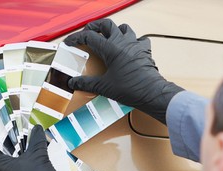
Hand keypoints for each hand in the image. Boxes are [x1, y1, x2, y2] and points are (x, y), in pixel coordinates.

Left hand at [0, 125, 66, 170]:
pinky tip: (33, 156)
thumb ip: (36, 138)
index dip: (6, 134)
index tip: (12, 126)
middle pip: (5, 153)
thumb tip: (37, 128)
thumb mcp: (38, 154)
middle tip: (24, 134)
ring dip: (21, 153)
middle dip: (16, 143)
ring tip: (30, 143)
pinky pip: (16, 169)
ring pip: (11, 161)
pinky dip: (23, 162)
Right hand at [64, 19, 183, 123]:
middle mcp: (123, 42)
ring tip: (108, 37)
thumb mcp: (104, 87)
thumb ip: (87, 83)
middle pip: (106, 24)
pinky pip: (139, 38)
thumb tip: (73, 82)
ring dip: (114, 30)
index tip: (70, 42)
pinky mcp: (145, 51)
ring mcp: (135, 44)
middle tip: (87, 33)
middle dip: (95, 26)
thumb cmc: (130, 89)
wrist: (152, 93)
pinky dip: (133, 40)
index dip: (77, 38)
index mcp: (111, 48)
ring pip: (123, 28)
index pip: (89, 37)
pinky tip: (129, 47)